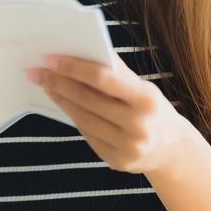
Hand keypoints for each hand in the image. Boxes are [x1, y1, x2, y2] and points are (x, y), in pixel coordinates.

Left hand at [25, 54, 197, 176]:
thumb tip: (82, 49)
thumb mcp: (143, 88)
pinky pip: (88, 135)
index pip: (103, 78)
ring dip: (61, 99)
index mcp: (146, 99)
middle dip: (59, 83)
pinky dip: (73, 117)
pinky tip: (62, 103)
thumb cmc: (152, 110)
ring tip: (46, 85)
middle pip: (88, 100)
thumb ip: (117, 71)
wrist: (171, 149)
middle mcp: (138, 125)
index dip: (74, 68)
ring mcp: (128, 147)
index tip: (50, 59)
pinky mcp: (117, 161)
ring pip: (83, 119)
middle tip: (38, 71)